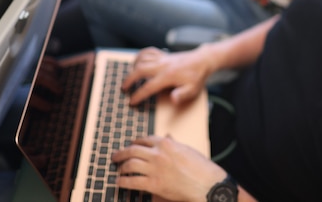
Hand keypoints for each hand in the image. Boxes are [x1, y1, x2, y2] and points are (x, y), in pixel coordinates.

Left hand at [112, 135, 226, 201]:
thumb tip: (167, 135)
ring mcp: (155, 169)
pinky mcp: (154, 185)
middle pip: (132, 150)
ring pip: (130, 165)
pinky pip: (132, 182)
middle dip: (121, 153)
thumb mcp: (187, 149)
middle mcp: (158, 154)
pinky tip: (119, 182)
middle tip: (115, 156)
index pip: (144, 139)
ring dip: (121, 167)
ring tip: (118, 170)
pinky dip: (123, 182)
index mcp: (166, 143)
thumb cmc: (201, 167)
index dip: (134, 142)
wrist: (207, 184)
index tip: (129, 145)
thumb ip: (173, 143)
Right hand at [122, 46, 216, 105]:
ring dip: (133, 68)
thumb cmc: (197, 76)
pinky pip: (148, 51)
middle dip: (129, 80)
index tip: (131, 102)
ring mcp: (162, 58)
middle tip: (124, 88)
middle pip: (139, 70)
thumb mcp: (193, 89)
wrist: (203, 60)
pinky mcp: (163, 54)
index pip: (148, 87)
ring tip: (129, 77)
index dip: (138, 95)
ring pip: (141, 60)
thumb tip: (173, 100)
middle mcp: (162, 66)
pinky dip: (140, 55)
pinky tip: (137, 61)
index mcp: (168, 76)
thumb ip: (182, 95)